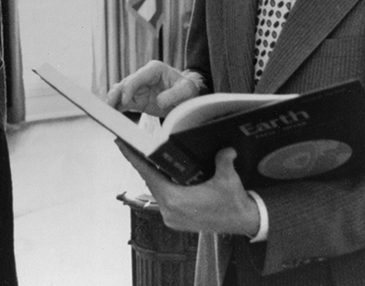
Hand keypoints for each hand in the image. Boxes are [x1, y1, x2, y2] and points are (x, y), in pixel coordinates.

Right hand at [106, 60, 201, 116]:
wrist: (188, 97)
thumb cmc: (187, 90)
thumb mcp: (186, 90)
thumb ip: (174, 94)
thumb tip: (159, 100)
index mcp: (154, 69)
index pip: (137, 77)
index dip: (129, 88)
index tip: (125, 100)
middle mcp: (143, 76)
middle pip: (125, 84)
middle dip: (116, 94)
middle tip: (109, 105)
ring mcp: (139, 88)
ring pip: (121, 92)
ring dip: (113, 100)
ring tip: (106, 110)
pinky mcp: (137, 99)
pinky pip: (123, 102)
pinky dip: (117, 107)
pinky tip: (111, 113)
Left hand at [115, 140, 260, 235]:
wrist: (243, 222)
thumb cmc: (234, 202)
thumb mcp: (228, 179)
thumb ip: (224, 160)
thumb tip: (226, 148)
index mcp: (175, 200)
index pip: (148, 174)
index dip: (133, 157)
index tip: (120, 143)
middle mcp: (169, 211)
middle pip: (150, 181)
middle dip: (142, 162)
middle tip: (131, 143)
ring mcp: (171, 217)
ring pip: (156, 189)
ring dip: (153, 174)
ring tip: (146, 155)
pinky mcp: (176, 220)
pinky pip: (164, 198)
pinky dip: (162, 184)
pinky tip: (162, 172)